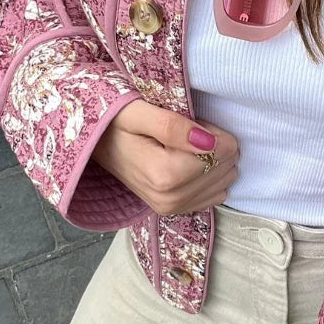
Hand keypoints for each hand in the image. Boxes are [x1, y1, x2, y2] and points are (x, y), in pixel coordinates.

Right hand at [91, 99, 239, 215]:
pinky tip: (189, 163)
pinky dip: (211, 176)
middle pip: (226, 166)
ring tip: (185, 148)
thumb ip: (173, 126)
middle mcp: (171, 198)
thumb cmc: (116, 124)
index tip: (192, 124)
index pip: (223, 150)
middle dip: (215, 145)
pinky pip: (217, 193)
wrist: (97, 145)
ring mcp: (175, 208)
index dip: (214, 131)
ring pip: (225, 179)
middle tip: (186, 135)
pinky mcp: (178, 210)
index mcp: (165, 175)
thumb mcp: (138, 113)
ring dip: (214, 159)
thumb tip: (208, 143)